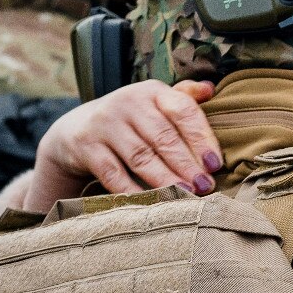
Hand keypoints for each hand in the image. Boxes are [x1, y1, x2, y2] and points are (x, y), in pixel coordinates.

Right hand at [23, 79, 221, 211]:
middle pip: (163, 137)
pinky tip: (151, 203)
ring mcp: (104, 124)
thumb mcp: (155, 102)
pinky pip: (113, 173)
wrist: (76, 128)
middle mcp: (128, 102)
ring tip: (186, 195)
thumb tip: (211, 89)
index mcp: (152, 91)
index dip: (202, 137)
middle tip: (205, 186)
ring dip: (166, 179)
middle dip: (187, 165)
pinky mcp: (86, 146)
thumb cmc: (132, 119)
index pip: (183, 110)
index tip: (215, 164)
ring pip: (141, 157)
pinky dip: (132, 190)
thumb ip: (183, 97)